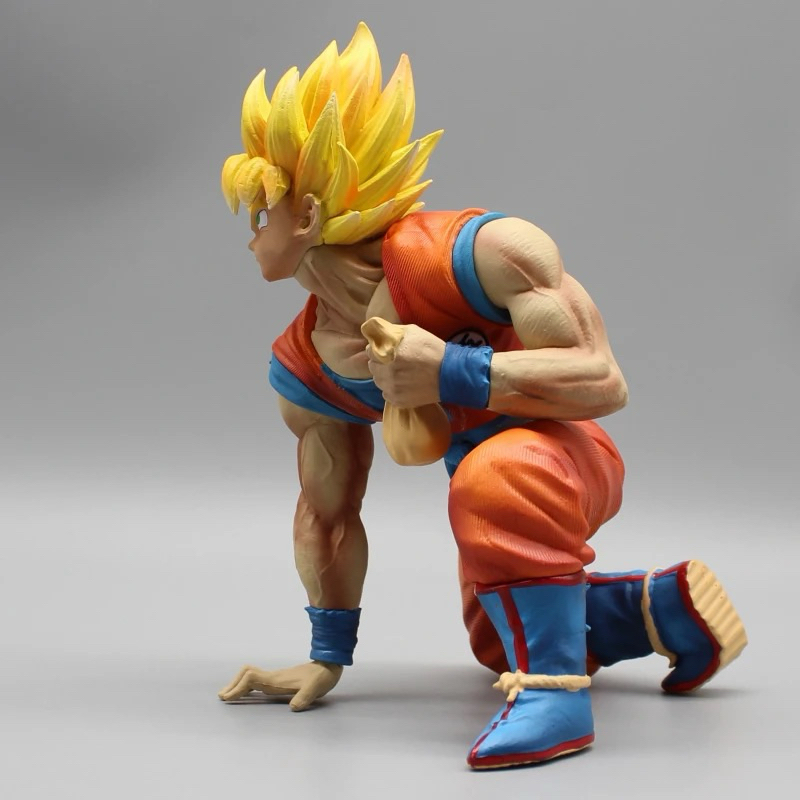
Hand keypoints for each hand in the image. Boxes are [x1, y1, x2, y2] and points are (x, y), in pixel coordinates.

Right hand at [218, 661, 342, 710]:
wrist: (329, 665)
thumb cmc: (321, 677)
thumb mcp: (315, 689)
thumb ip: (305, 697)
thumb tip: (293, 708)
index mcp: (277, 679)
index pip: (251, 678)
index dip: (238, 687)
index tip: (227, 698)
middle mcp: (273, 677)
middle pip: (246, 674)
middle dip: (233, 684)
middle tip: (222, 697)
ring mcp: (276, 677)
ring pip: (250, 676)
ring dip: (238, 684)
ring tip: (228, 696)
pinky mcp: (279, 680)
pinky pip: (257, 680)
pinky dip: (247, 686)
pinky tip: (246, 694)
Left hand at [365, 322, 445, 407]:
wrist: (450, 374)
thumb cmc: (433, 350)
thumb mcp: (413, 332)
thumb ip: (392, 332)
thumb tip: (378, 334)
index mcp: (392, 355)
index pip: (370, 352)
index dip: (376, 350)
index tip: (383, 350)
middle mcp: (390, 374)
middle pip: (372, 368)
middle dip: (379, 363)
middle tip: (392, 361)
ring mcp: (393, 389)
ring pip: (378, 382)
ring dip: (384, 377)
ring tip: (399, 373)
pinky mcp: (398, 401)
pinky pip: (386, 394)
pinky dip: (391, 389)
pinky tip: (403, 384)